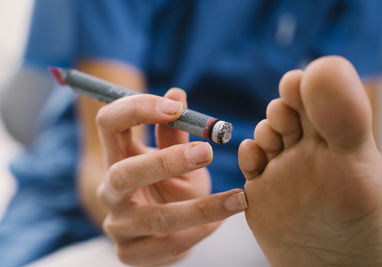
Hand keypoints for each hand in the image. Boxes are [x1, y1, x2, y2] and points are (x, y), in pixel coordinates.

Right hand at [96, 88, 246, 265]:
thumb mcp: (175, 157)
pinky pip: (167, 245)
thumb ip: (175, 132)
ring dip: (200, 208)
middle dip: (166, 161)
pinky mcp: (129, 253)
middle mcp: (110, 190)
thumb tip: (177, 91)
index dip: (138, 109)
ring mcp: (117, 224)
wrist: (163, 229)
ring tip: (237, 198)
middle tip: (207, 152)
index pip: (109, 122)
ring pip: (154, 217)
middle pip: (124, 173)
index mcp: (117, 156)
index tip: (177, 106)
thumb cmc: (170, 184)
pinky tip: (218, 224)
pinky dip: (198, 234)